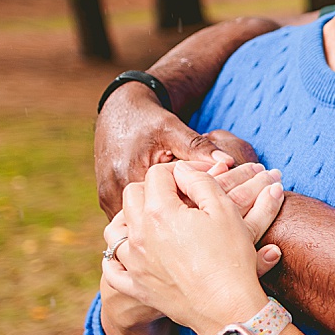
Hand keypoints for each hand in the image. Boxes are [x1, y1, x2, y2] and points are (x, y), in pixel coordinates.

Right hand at [94, 85, 259, 217]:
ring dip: (160, 220)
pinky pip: (130, 217)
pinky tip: (169, 213)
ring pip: (139, 221)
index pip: (165, 205)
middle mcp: (113, 191)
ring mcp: (106, 198)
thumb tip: (228, 161)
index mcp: (129, 175)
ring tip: (187, 218)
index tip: (210, 208)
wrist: (120, 112)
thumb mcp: (174, 130)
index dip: (190, 208)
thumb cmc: (149, 120)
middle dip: (176, 219)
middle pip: (150, 217)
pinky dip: (149, 216)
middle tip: (202, 218)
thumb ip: (199, 148)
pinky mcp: (105, 200)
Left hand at [105, 162, 284, 334]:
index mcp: (160, 212)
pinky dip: (115, 259)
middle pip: (132, 195)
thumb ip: (201, 182)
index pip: (159, 175)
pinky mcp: (136, 286)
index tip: (199, 176)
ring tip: (149, 219)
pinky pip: (112, 270)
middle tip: (178, 194)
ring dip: (129, 218)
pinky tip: (126, 253)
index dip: (181, 170)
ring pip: (115, 230)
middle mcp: (139, 234)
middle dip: (153, 188)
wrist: (227, 307)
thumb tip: (183, 171)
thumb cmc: (231, 258)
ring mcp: (134, 262)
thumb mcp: (225, 211)